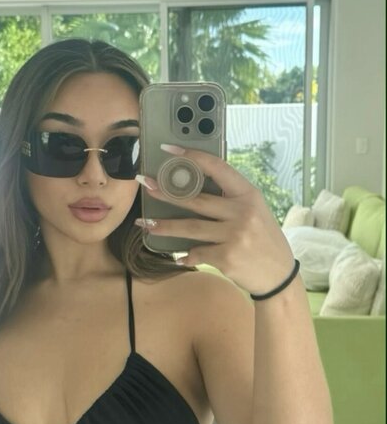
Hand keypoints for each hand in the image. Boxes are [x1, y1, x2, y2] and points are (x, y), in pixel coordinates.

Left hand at [136, 143, 295, 295]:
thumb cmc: (263, 239)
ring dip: (164, 226)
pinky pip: (196, 252)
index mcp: (248, 194)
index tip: (169, 149)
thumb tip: (192, 188)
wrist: (279, 274)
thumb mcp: (254, 211)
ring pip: (190, 228)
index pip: (217, 168)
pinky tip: (180, 256)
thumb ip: (230, 199)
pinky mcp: (227, 257)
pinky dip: (186, 255)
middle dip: (166, 192)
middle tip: (146, 185)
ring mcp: (235, 235)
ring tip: (145, 223)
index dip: (192, 156)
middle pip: (195, 200)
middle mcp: (242, 212)